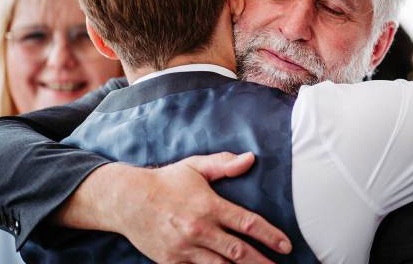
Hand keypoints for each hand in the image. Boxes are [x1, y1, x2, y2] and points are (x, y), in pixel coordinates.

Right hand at [55, 152, 291, 263]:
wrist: (127, 201)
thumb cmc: (166, 181)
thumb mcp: (195, 166)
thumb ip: (224, 164)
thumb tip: (250, 158)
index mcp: (209, 206)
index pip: (247, 223)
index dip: (270, 235)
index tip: (286, 245)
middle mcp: (199, 229)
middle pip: (238, 252)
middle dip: (262, 262)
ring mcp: (185, 249)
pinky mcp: (172, 261)